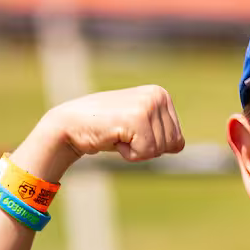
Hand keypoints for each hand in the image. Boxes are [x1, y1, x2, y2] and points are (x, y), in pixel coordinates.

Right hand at [46, 84, 185, 163]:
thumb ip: (161, 133)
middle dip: (146, 149)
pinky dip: (129, 154)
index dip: (153, 147)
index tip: (131, 133)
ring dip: (136, 151)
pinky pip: (146, 152)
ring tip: (117, 134)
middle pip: (171, 146)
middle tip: (123, 134)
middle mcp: (158, 95)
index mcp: (161, 95)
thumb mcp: (140, 128)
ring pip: (159, 151)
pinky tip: (114, 137)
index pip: (177, 141)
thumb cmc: (105, 129)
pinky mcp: (138, 117)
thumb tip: (179, 145)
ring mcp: (148, 104)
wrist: (70, 125)